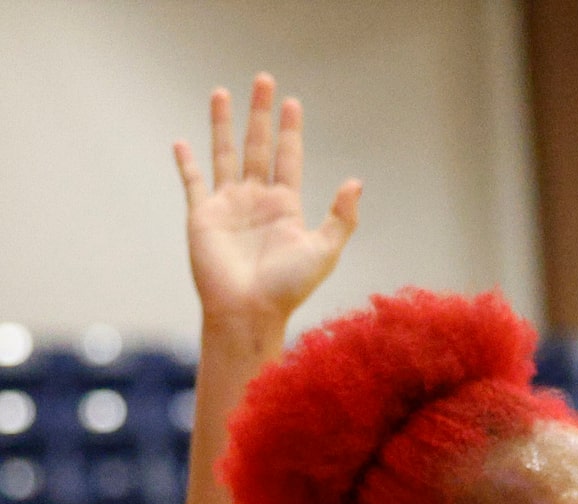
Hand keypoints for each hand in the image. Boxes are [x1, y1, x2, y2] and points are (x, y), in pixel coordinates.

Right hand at [174, 74, 360, 339]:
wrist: (249, 311)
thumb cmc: (288, 288)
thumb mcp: (324, 251)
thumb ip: (341, 218)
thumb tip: (356, 182)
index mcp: (286, 208)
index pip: (289, 158)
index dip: (291, 131)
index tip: (293, 103)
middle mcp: (257, 201)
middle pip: (259, 146)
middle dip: (261, 114)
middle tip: (264, 79)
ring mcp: (229, 206)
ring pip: (225, 154)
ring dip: (222, 124)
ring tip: (221, 92)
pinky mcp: (202, 216)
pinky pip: (192, 182)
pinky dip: (186, 162)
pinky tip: (181, 143)